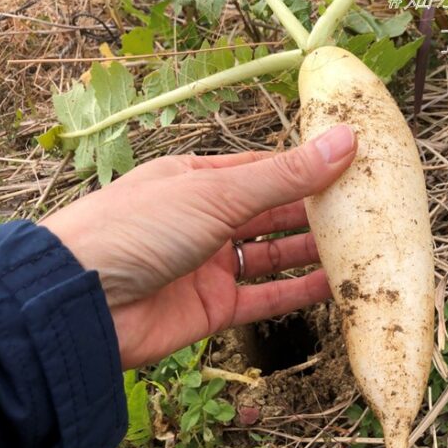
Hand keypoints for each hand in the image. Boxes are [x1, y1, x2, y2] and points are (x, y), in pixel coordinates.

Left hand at [43, 125, 356, 368]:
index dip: (309, 167)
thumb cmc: (135, 229)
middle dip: (317, 210)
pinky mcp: (212, 308)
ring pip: (273, 256)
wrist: (79, 304)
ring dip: (313, 251)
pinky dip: (298, 292)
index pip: (266, 169)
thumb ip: (286, 175)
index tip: (356, 165)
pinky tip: (335, 286)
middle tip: (368, 208)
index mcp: (198, 179)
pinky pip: (265, 298)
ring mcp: (209, 265)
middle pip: (273, 212)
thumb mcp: (217, 192)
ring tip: (362, 245)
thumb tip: (345, 140)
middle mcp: (205, 219)